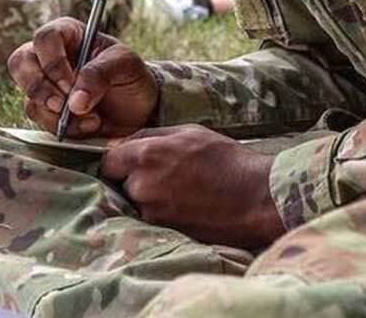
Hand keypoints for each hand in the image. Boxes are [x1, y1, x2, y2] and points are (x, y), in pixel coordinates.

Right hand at [7, 17, 157, 137]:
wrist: (140, 110)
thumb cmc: (132, 76)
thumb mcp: (126, 65)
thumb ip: (100, 74)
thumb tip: (75, 101)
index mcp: (69, 34)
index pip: (45, 38)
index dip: (52, 62)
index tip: (70, 85)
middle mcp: (50, 56)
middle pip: (20, 63)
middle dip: (40, 89)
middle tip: (63, 105)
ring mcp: (46, 84)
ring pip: (29, 96)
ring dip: (56, 114)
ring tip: (91, 118)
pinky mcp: (47, 110)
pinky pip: (40, 119)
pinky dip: (61, 127)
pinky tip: (87, 127)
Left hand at [101, 125, 283, 249]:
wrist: (257, 198)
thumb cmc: (227, 160)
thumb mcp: (189, 132)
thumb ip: (151, 136)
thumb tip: (123, 142)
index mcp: (146, 155)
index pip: (108, 163)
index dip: (119, 162)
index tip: (132, 162)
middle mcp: (142, 186)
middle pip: (121, 184)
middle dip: (135, 180)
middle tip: (165, 176)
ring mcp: (152, 213)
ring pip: (137, 204)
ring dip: (149, 198)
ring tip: (180, 191)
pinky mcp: (165, 232)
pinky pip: (153, 220)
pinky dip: (163, 214)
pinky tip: (186, 206)